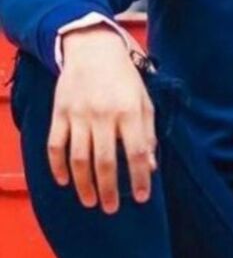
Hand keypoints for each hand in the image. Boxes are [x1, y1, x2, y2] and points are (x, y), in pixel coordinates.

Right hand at [48, 24, 157, 213]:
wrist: (93, 48)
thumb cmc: (124, 77)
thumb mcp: (144, 100)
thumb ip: (148, 132)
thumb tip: (151, 166)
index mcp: (129, 111)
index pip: (137, 152)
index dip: (140, 177)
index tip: (142, 197)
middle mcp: (103, 114)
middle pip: (105, 161)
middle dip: (109, 189)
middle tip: (111, 209)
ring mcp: (79, 114)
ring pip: (79, 158)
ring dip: (84, 185)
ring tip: (91, 202)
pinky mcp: (60, 112)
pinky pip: (55, 145)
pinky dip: (58, 166)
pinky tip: (65, 181)